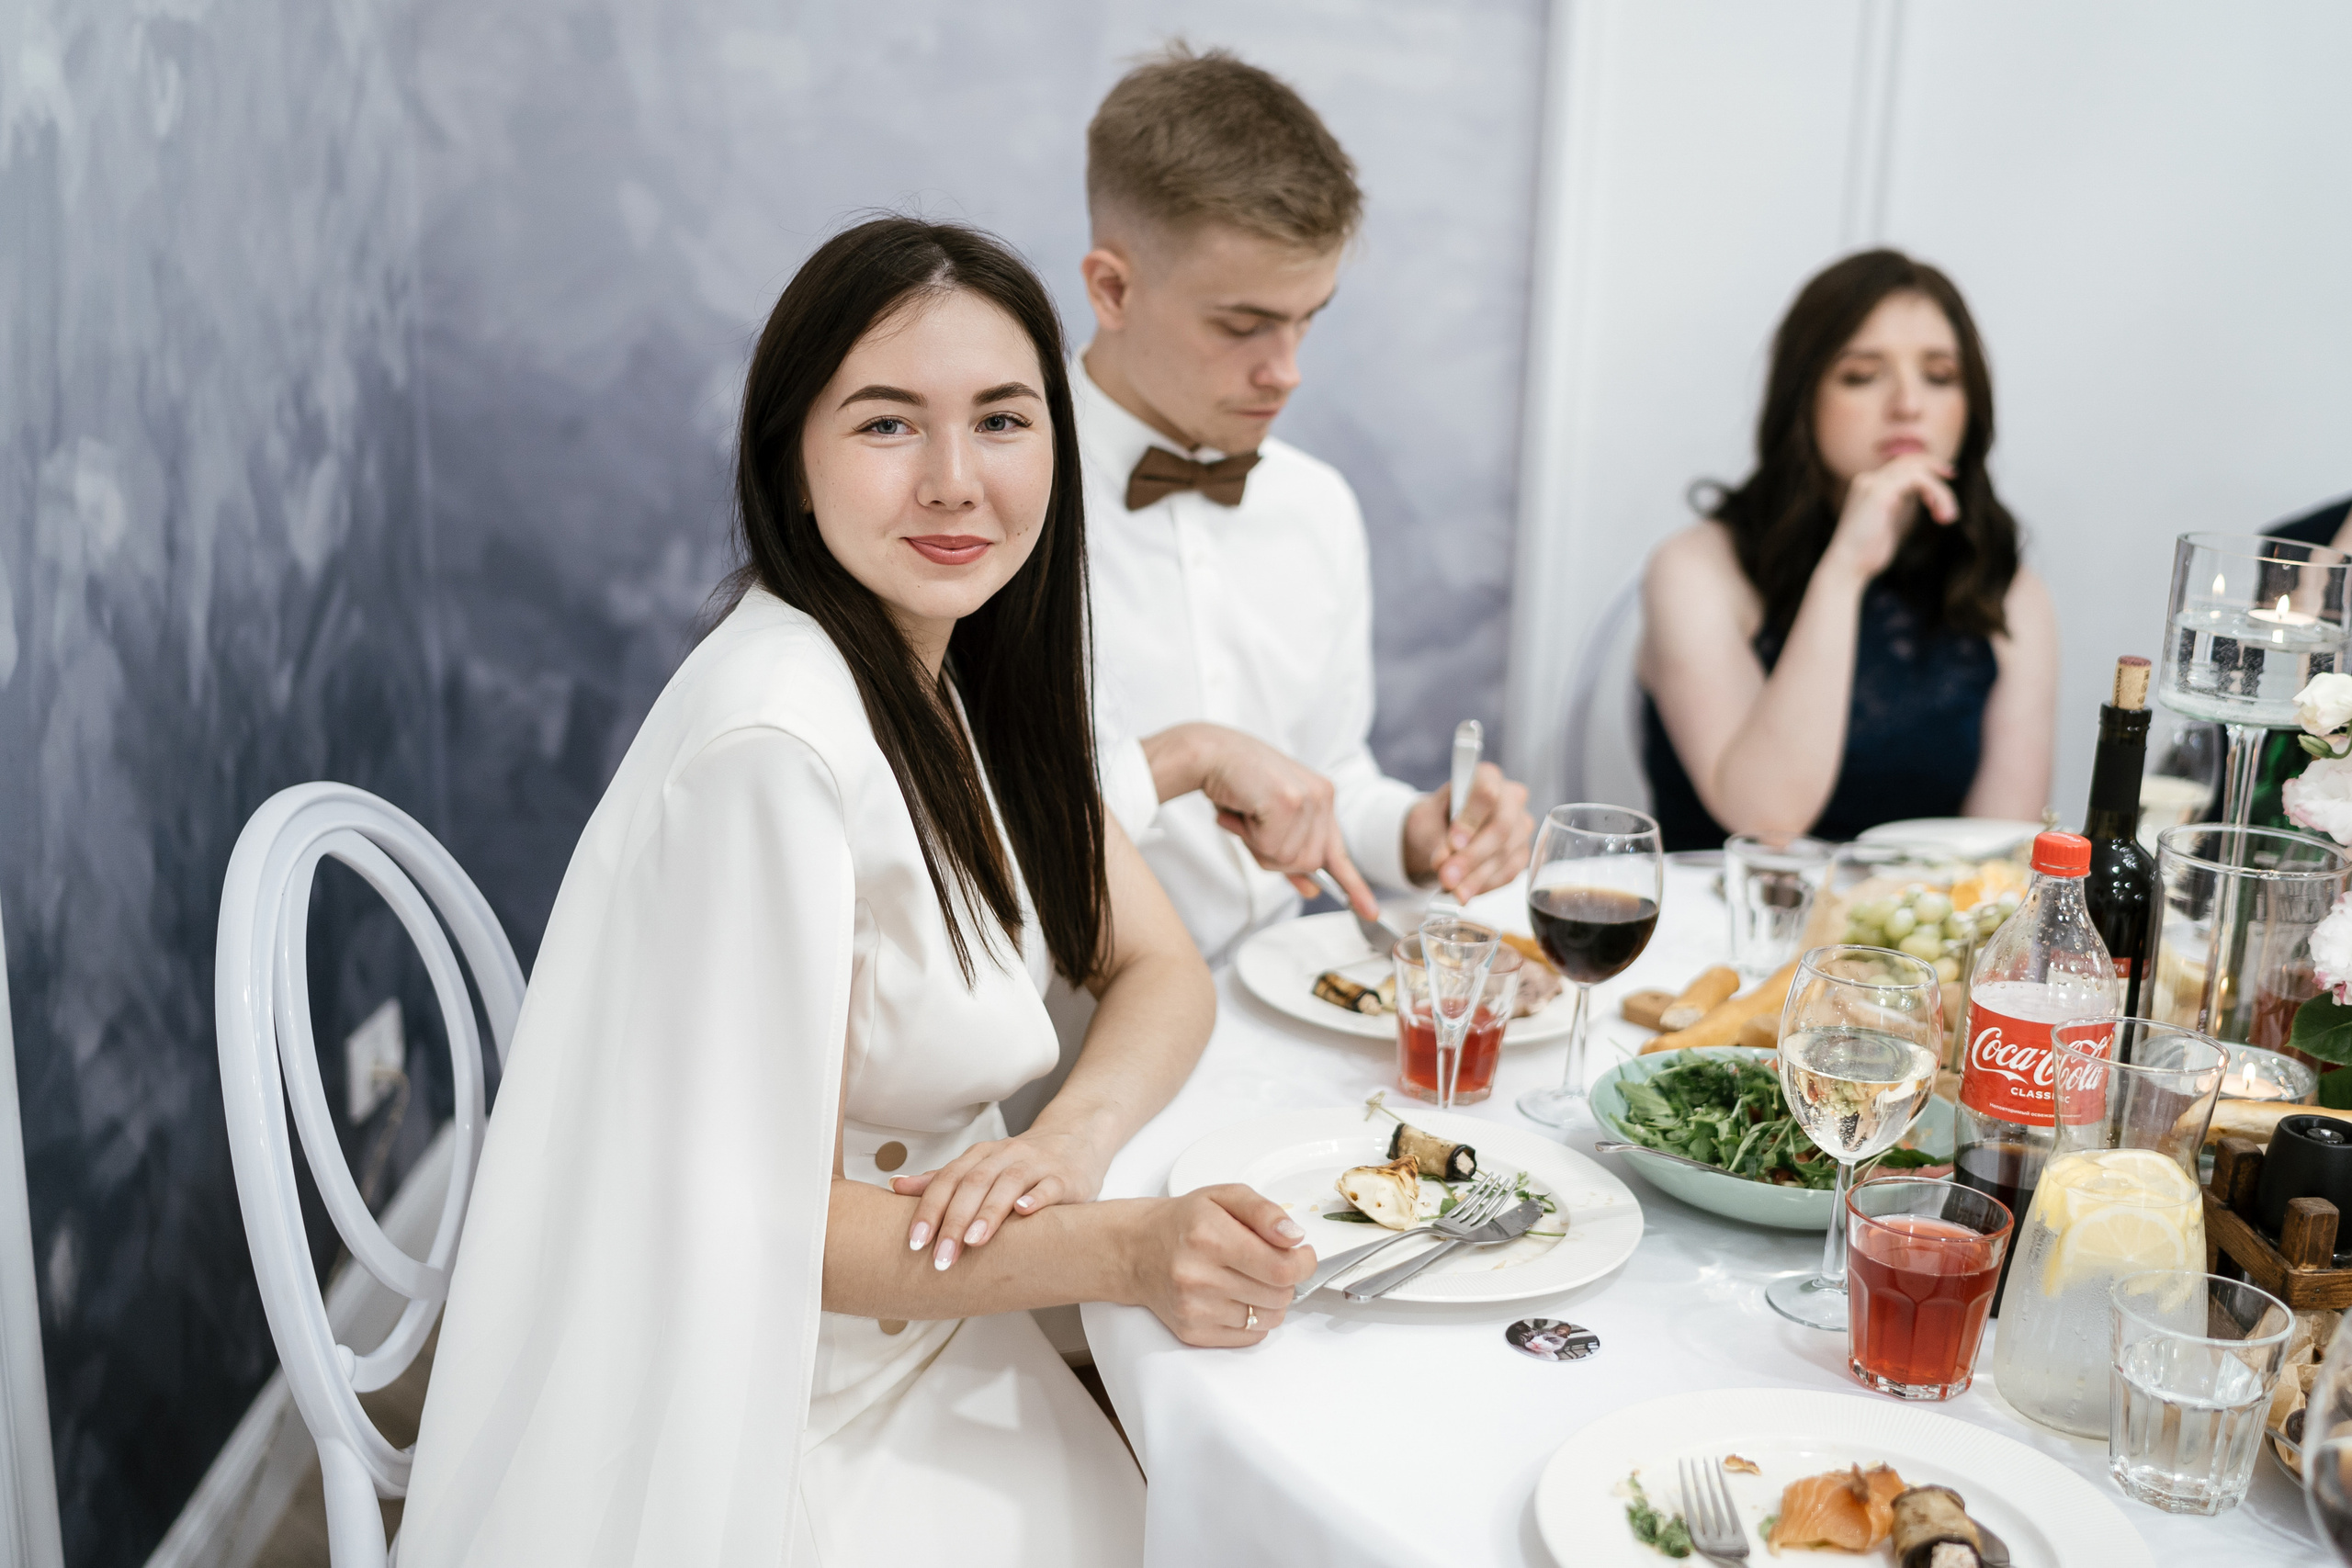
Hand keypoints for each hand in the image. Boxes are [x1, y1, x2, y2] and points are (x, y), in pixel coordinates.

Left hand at [891, 1129, 1105, 1268]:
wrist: (1076, 1138)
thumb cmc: (1021, 1163)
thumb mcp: (981, 1167)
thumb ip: (942, 1180)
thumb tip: (895, 1186)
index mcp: (980, 1156)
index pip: (948, 1180)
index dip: (929, 1209)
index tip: (915, 1242)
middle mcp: (1005, 1156)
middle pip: (973, 1184)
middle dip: (954, 1221)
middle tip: (940, 1258)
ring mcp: (1036, 1164)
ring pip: (1008, 1184)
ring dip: (989, 1212)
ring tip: (973, 1242)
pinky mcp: (1065, 1177)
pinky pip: (1049, 1185)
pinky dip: (1036, 1198)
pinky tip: (1023, 1214)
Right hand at [1120, 1184, 1314, 1346]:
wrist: (1137, 1250)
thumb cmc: (1184, 1222)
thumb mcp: (1224, 1197)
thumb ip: (1265, 1212)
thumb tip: (1294, 1238)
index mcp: (1210, 1237)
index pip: (1280, 1268)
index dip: (1303, 1263)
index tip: (1302, 1255)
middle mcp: (1198, 1277)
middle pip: (1279, 1295)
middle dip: (1286, 1278)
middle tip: (1272, 1262)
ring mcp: (1194, 1309)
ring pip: (1269, 1318)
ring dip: (1272, 1300)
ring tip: (1253, 1279)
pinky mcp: (1192, 1332)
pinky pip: (1250, 1336)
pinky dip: (1254, 1318)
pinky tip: (1238, 1297)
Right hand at [1144, 723, 1378, 918]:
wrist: (1208, 753)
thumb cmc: (1234, 785)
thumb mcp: (1267, 826)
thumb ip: (1289, 856)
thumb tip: (1312, 890)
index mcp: (1323, 798)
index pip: (1339, 852)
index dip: (1353, 885)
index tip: (1369, 912)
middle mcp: (1323, 796)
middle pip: (1308, 863)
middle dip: (1273, 856)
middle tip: (1251, 828)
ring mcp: (1309, 798)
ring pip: (1288, 858)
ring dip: (1257, 845)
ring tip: (1244, 815)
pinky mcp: (1289, 801)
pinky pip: (1271, 847)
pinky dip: (1249, 836)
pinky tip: (1240, 811)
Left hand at [1402, 762, 1531, 897]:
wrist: (1439, 838)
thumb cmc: (1434, 821)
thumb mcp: (1426, 823)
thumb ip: (1437, 839)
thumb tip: (1445, 861)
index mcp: (1487, 776)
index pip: (1486, 792)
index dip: (1471, 820)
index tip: (1452, 843)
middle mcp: (1512, 798)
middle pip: (1501, 827)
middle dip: (1472, 856)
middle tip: (1447, 877)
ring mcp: (1521, 827)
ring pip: (1505, 854)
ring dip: (1476, 877)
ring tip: (1451, 891)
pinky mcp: (1521, 854)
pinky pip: (1508, 873)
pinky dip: (1484, 885)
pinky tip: (1465, 892)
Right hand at [1822, 452, 1958, 582]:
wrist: (1848, 567)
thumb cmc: (1869, 553)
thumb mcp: (1891, 522)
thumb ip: (1903, 505)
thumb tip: (1925, 495)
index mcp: (1869, 485)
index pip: (1902, 464)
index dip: (1926, 466)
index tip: (1946, 477)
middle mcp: (1868, 479)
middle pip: (1911, 460)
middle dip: (1936, 467)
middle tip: (1953, 476)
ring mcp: (1873, 484)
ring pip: (1918, 470)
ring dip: (1940, 491)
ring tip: (1948, 516)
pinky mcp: (1880, 493)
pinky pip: (1918, 480)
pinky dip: (1935, 493)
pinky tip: (1939, 512)